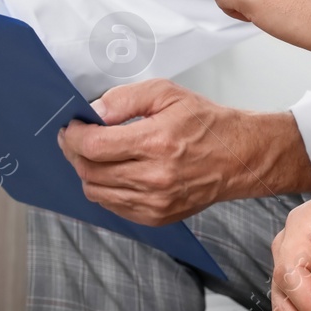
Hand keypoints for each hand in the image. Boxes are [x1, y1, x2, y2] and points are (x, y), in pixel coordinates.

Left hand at [57, 79, 310, 224]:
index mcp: (156, 142)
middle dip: (75, 152)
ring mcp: (155, 202)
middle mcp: (154, 177)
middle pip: (90, 171)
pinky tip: (116, 171)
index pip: (94, 146)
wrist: (239, 156)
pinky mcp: (157, 217)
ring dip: (88, 171)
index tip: (72, 127)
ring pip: (96, 192)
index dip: (73, 136)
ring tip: (97, 154)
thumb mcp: (168, 93)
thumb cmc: (206, 123)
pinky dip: (105, 189)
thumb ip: (126, 98)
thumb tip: (94, 111)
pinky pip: (113, 207)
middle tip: (78, 138)